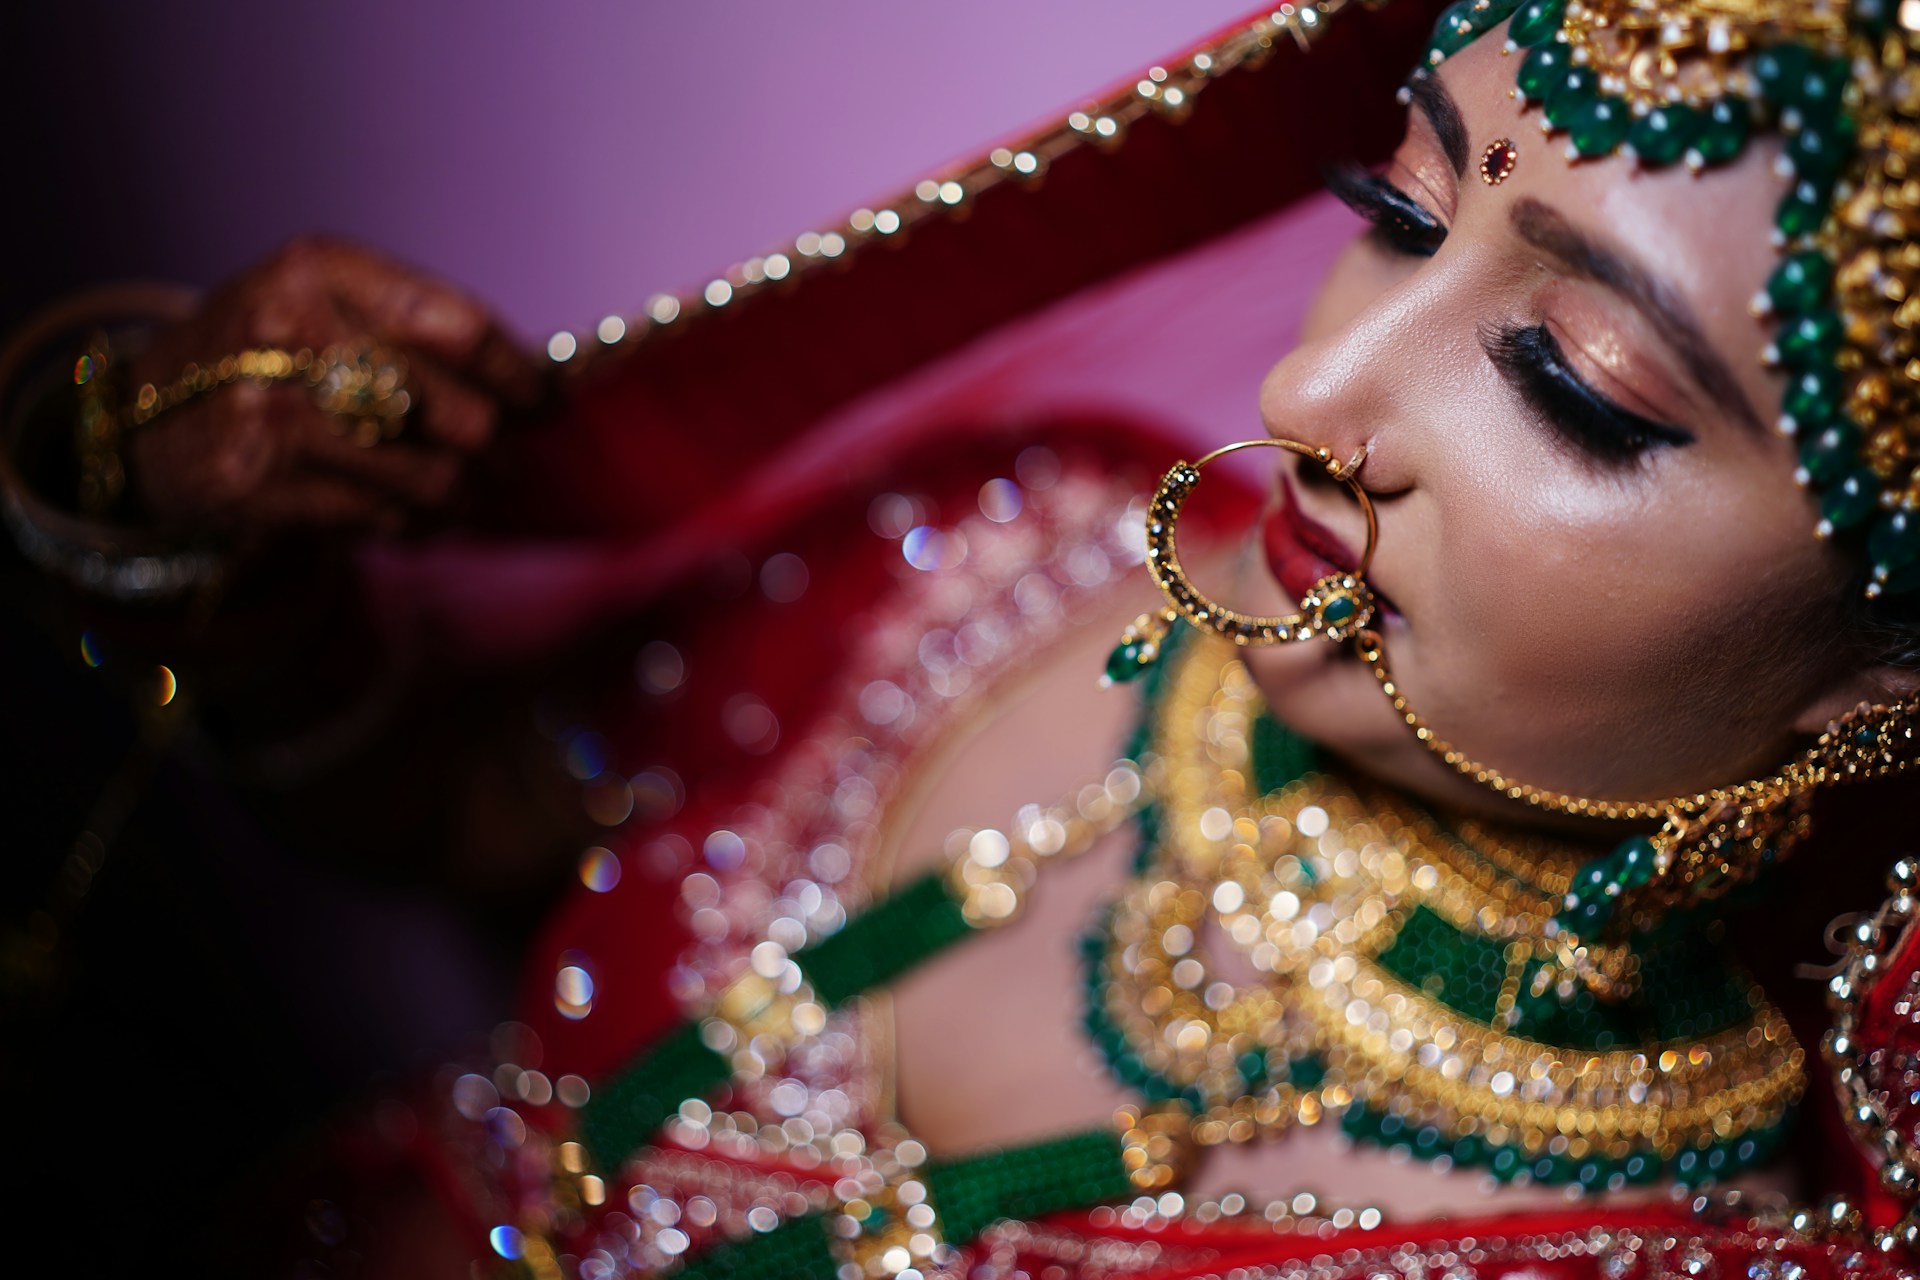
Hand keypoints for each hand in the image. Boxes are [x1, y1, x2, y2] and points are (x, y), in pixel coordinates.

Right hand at [122, 235, 547, 536]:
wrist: (147, 414)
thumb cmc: (272, 354)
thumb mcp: (328, 301)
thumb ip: (422, 326)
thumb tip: (545, 382)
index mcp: (319, 270)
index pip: (462, 328)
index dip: (522, 376)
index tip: (549, 403)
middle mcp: (288, 332)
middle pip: (460, 414)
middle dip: (501, 448)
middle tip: (512, 458)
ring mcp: (268, 413)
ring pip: (431, 479)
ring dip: (468, 496)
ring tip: (471, 491)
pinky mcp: (256, 484)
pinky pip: (384, 521)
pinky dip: (416, 525)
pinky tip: (414, 514)